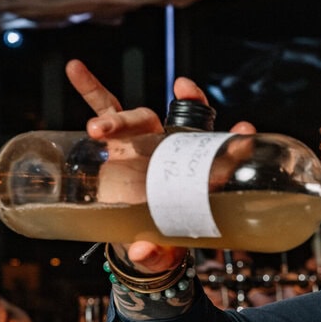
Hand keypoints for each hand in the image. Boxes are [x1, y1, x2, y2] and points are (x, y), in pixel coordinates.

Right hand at [64, 59, 254, 272]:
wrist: (135, 241)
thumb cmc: (160, 243)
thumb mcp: (162, 252)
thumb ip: (155, 253)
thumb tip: (142, 252)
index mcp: (193, 177)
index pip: (219, 152)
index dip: (234, 140)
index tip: (245, 131)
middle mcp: (171, 154)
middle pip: (174, 126)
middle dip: (172, 114)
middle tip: (155, 113)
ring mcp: (142, 145)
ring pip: (135, 118)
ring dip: (116, 119)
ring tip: (97, 129)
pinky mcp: (114, 145)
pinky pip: (103, 110)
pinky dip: (89, 88)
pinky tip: (75, 68)